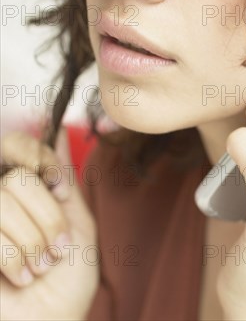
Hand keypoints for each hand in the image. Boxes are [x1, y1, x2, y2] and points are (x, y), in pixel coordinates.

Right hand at [0, 127, 98, 319]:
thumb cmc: (66, 280)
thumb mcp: (77, 223)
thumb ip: (63, 178)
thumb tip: (56, 126)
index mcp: (22, 191)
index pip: (16, 144)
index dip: (40, 159)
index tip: (60, 188)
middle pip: (17, 178)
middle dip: (48, 216)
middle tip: (56, 248)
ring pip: (3, 200)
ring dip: (34, 240)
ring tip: (40, 266)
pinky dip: (12, 256)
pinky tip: (20, 276)